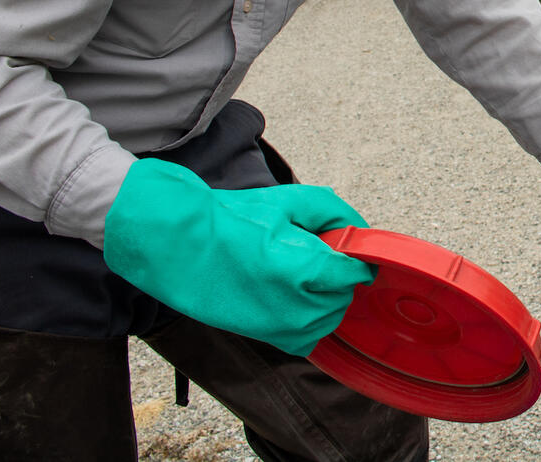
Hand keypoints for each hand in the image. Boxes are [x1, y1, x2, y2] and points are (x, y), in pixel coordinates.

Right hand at [103, 160, 374, 355]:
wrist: (179, 245)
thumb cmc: (232, 220)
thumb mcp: (291, 201)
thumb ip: (336, 214)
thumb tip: (361, 232)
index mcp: (307, 270)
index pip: (356, 272)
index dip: (353, 256)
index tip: (342, 247)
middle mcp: (298, 306)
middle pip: (343, 295)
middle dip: (336, 275)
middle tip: (310, 253)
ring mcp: (281, 328)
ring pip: (328, 318)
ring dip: (324, 297)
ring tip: (296, 273)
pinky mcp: (266, 338)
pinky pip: (308, 337)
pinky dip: (308, 320)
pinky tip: (290, 296)